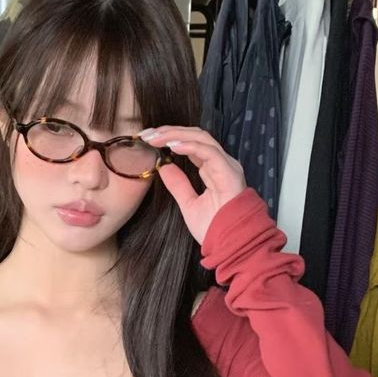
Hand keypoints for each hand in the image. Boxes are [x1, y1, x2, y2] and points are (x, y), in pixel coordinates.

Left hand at [141, 127, 246, 244]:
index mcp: (213, 169)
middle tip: (146, 134)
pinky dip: (190, 146)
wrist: (231, 245)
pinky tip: (172, 146)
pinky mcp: (229, 172)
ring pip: (201, 138)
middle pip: (195, 135)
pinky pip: (209, 152)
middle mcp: (221, 163)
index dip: (169, 138)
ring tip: (155, 137)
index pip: (191, 143)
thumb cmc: (216, 229)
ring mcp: (227, 166)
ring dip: (176, 135)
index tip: (148, 139)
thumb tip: (163, 166)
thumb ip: (178, 184)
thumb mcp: (189, 204)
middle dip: (169, 131)